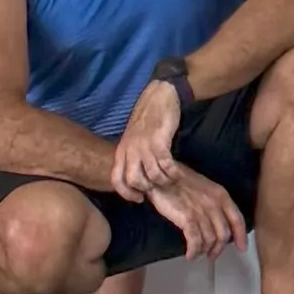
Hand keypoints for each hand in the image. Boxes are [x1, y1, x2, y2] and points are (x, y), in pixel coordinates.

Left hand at [113, 78, 185, 196]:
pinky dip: (172, 173)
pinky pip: (165, 166)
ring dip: (163, 182)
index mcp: (122, 149)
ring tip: (171, 180)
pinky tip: (177, 173)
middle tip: (157, 189)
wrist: (160, 95)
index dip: (126, 193)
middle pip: (132, 180)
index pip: (116, 179)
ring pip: (151, 175)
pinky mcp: (159, 142)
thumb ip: (133, 155)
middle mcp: (130, 149)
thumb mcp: (134, 137)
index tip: (139, 198)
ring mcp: (143, 146)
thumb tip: (139, 176)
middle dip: (146, 189)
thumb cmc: (149, 118)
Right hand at [146, 164, 248, 258]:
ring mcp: (202, 212)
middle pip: (223, 234)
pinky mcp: (188, 219)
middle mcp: (215, 205)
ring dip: (204, 250)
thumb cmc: (180, 180)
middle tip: (212, 256)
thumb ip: (214, 203)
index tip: (242, 248)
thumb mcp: (205, 187)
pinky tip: (190, 255)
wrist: (162, 175)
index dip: (241, 236)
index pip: (237, 220)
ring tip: (198, 254)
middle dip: (219, 248)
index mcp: (221, 195)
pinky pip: (195, 241)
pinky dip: (194, 251)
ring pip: (210, 240)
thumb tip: (218, 222)